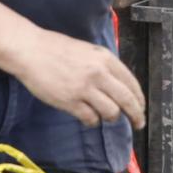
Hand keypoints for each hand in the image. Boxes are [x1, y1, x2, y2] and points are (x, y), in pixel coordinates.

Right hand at [12, 29, 145, 129]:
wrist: (31, 50)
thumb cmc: (56, 49)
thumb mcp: (87, 51)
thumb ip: (104, 66)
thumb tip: (118, 85)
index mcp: (105, 59)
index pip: (131, 83)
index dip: (139, 100)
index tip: (141, 109)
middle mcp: (98, 73)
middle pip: (127, 101)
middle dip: (136, 116)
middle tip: (138, 124)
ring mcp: (84, 88)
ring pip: (111, 112)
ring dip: (111, 117)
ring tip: (105, 116)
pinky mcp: (70, 101)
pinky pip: (91, 118)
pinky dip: (93, 122)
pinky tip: (89, 118)